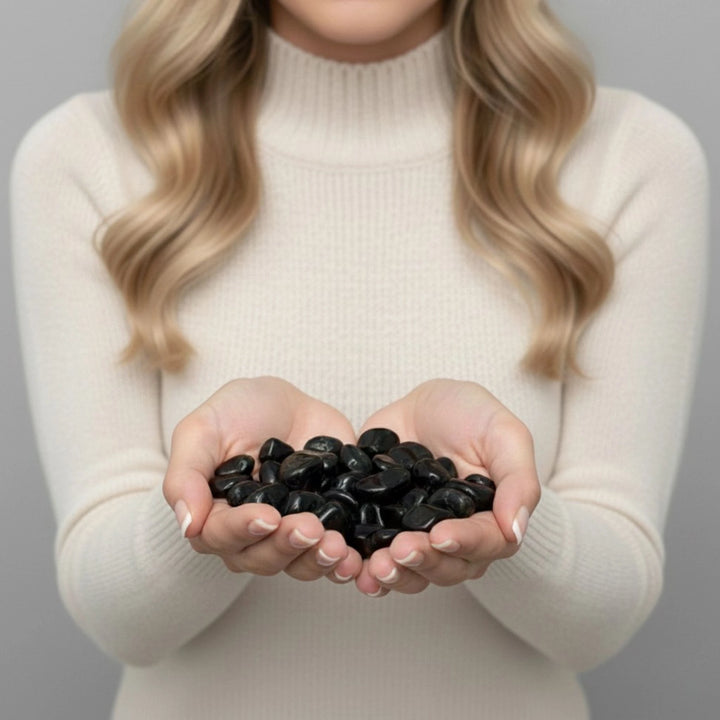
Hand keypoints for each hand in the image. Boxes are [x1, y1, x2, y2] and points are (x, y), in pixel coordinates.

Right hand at [163, 376, 362, 582]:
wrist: (288, 402)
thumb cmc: (238, 411)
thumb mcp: (202, 429)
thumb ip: (187, 473)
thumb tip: (187, 525)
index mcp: (214, 515)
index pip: (220, 535)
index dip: (243, 530)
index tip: (267, 516)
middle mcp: (251, 534)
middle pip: (262, 557)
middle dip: (286, 546)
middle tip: (309, 527)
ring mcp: (290, 533)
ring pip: (299, 563)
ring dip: (317, 560)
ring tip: (336, 545)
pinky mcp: (327, 528)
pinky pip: (334, 556)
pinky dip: (344, 563)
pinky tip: (355, 558)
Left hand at [353, 379, 540, 596]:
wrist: (423, 405)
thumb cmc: (471, 415)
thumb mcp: (504, 433)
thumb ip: (517, 479)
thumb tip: (516, 531)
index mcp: (491, 519)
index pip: (484, 543)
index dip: (463, 543)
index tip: (440, 536)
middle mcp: (456, 536)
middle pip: (446, 566)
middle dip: (423, 562)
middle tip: (400, 550)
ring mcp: (418, 536)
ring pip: (412, 572)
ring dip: (395, 575)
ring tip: (375, 566)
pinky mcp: (383, 529)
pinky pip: (375, 559)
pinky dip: (365, 570)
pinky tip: (354, 570)